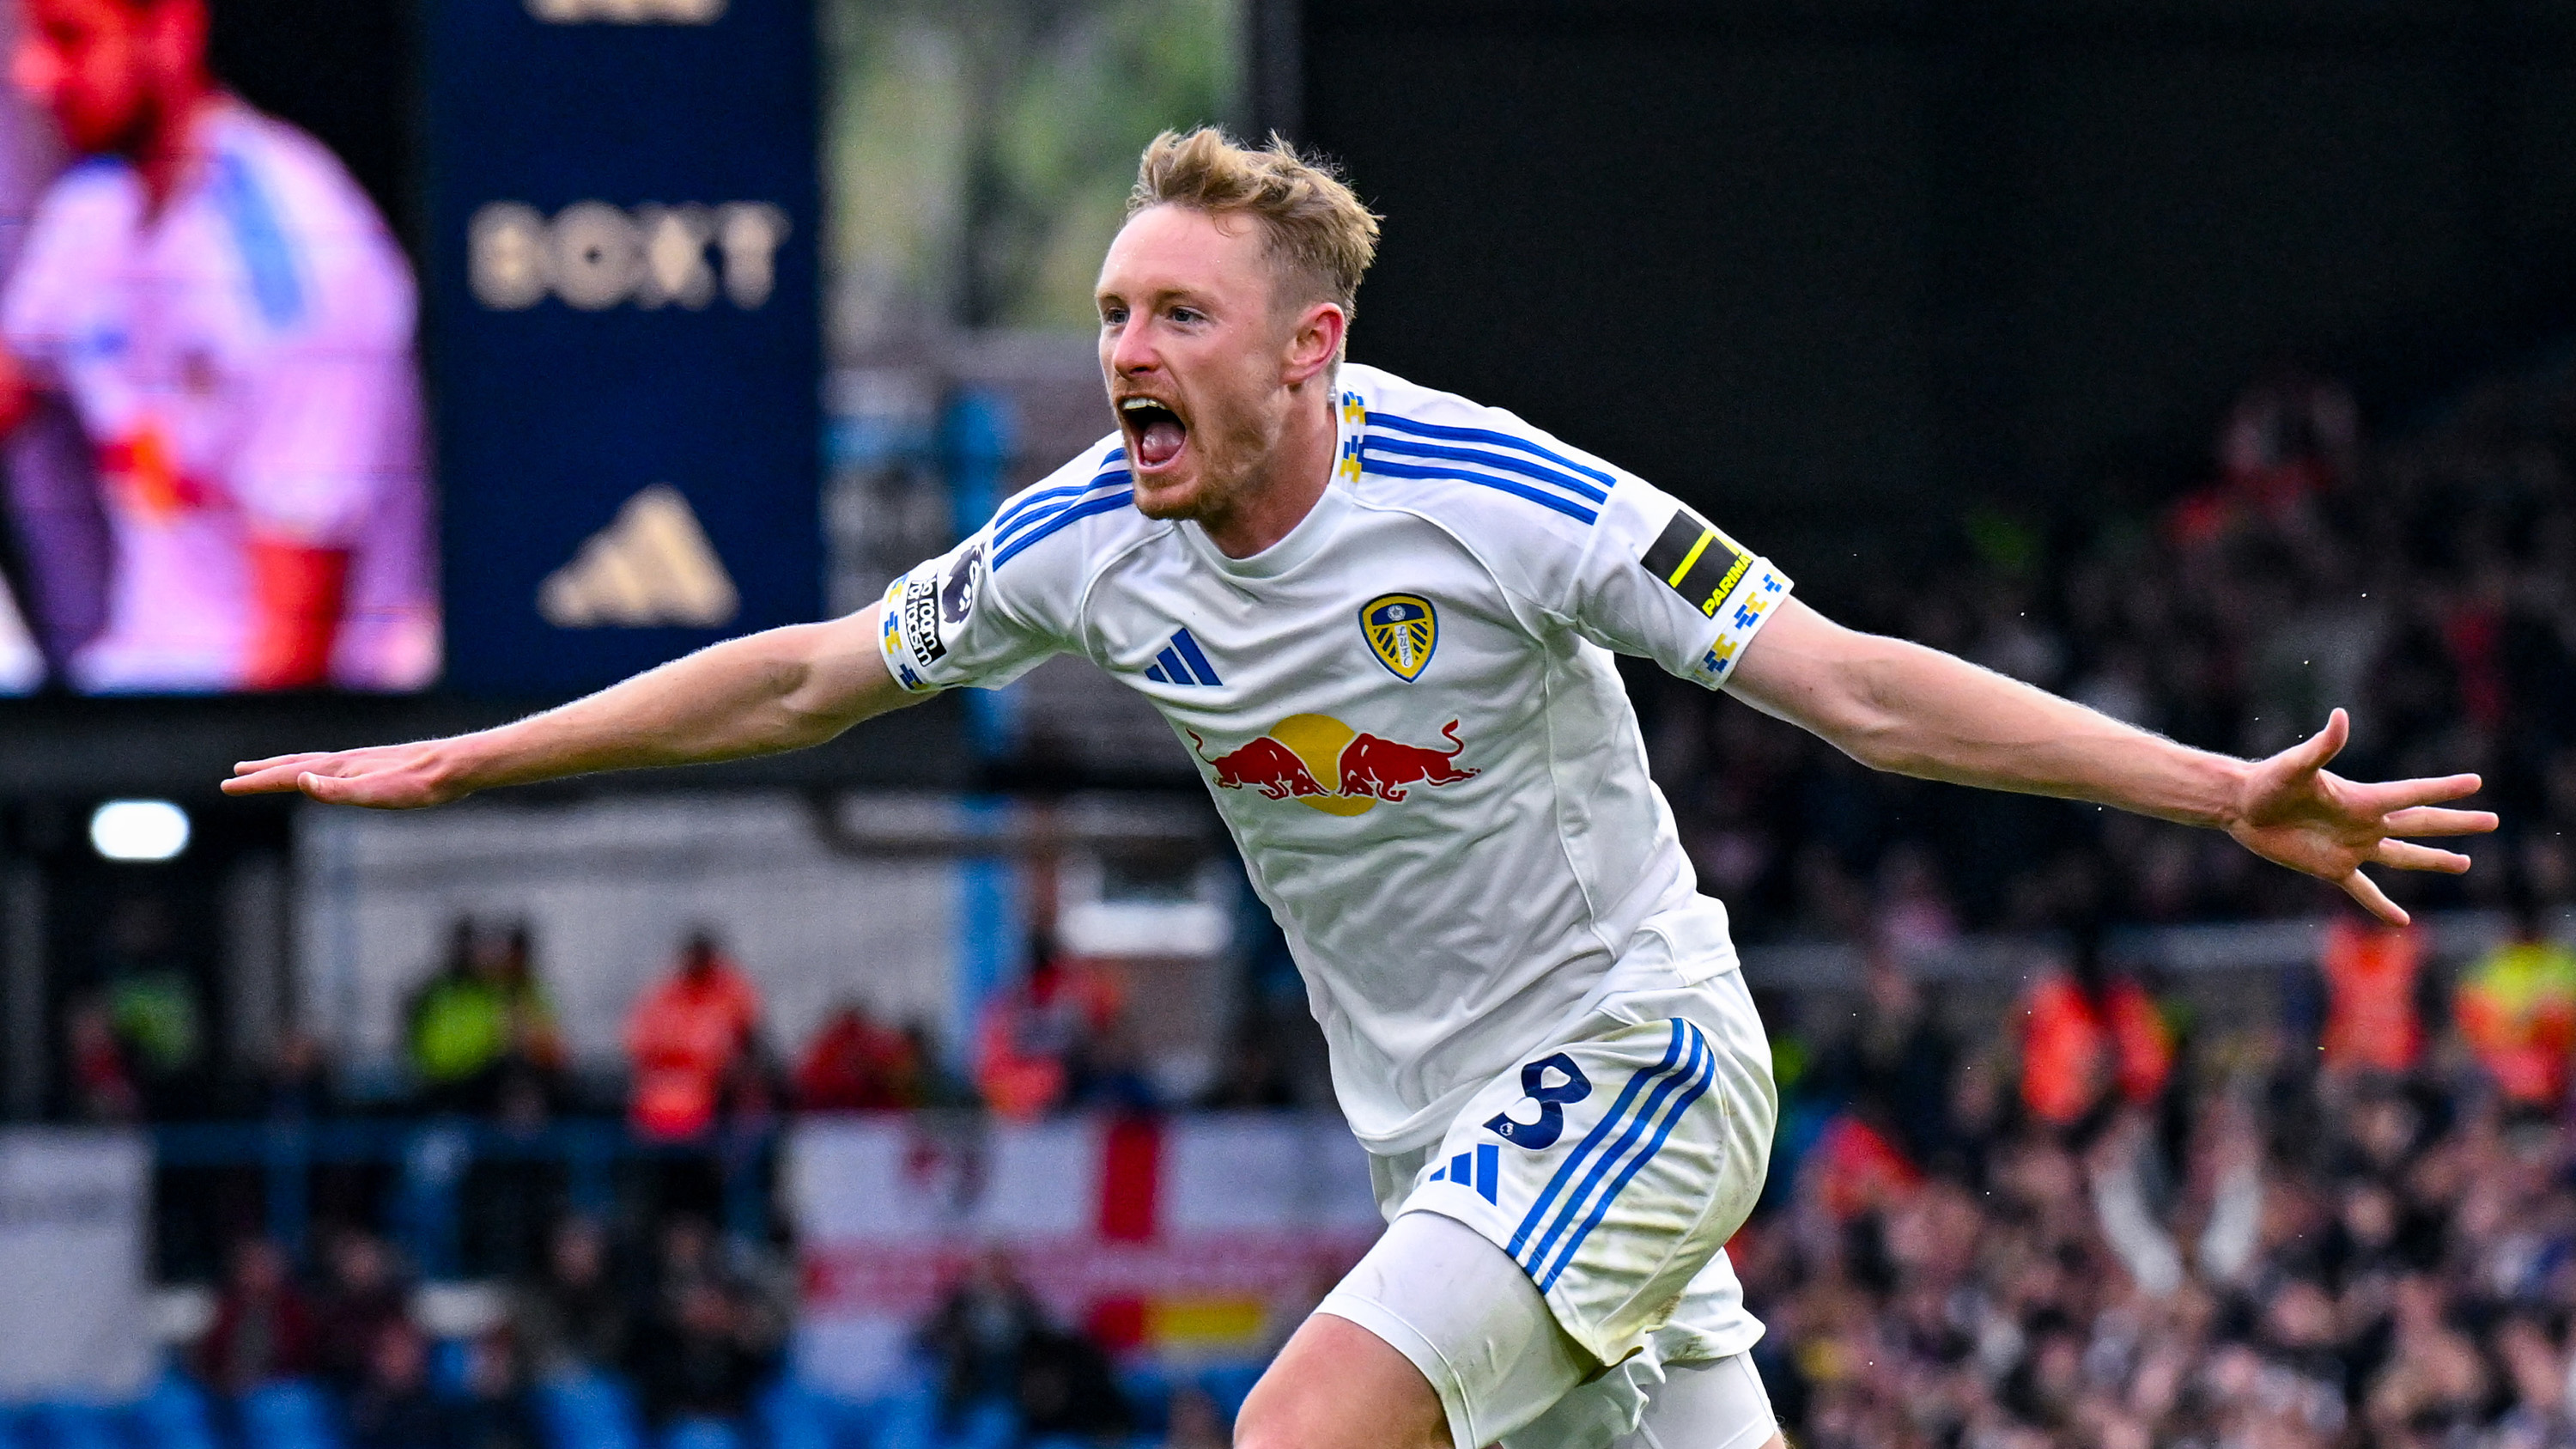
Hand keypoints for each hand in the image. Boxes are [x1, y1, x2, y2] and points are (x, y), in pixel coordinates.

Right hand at [222, 740, 474, 808]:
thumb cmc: (417, 785)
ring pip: (314, 763)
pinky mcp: (377, 767)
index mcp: (339, 768)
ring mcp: (361, 762)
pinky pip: (335, 767)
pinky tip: (324, 774)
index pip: (287, 775)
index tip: (228, 786)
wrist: (453, 767)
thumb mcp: (377, 794)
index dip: (257, 782)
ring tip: (269, 769)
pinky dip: (317, 769)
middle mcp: (345, 761)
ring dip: (287, 766)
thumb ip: (337, 791)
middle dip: (264, 772)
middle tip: (236, 774)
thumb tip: (301, 780)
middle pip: (295, 765)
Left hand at [2224, 709, 2496, 924]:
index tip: (2476, 782)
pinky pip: (2363, 890)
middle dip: (2456, 823)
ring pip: (2403, 856)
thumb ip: (2322, 746)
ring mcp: (2352, 847)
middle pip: (2421, 824)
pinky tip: (2402, 922)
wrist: (2241, 806)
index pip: (2413, 794)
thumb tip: (2340, 716)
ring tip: (2465, 863)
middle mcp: (2365, 823)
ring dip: (2433, 860)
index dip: (2444, 789)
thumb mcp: (2296, 765)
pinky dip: (2381, 905)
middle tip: (2492, 821)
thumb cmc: (2267, 781)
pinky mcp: (2332, 867)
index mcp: (2362, 798)